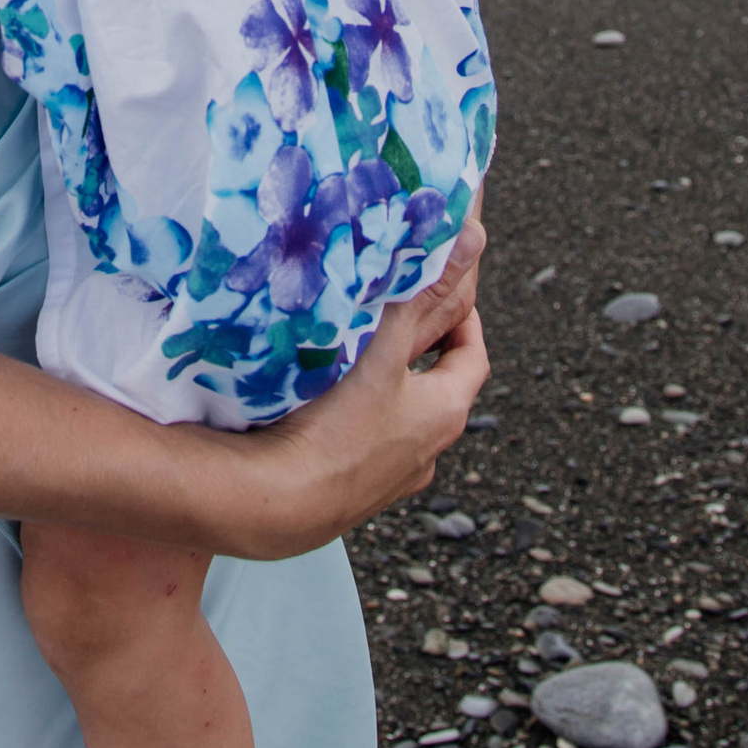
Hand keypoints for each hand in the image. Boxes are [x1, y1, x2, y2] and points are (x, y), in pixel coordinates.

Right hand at [219, 222, 488, 560]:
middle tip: (394, 315)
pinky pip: (363, 446)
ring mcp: (389, 479)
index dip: (464, 320)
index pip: (473, 357)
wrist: (275, 507)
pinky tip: (319, 405)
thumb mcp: (382, 350)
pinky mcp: (352, 494)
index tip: (446, 293)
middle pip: (435, 388)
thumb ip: (423, 293)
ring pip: (397, 420)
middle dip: (419, 350)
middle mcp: (426, 452)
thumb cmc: (333, 430)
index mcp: (445, 414)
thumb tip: (471, 240)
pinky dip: (354, 420)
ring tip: (351, 356)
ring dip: (384, 388)